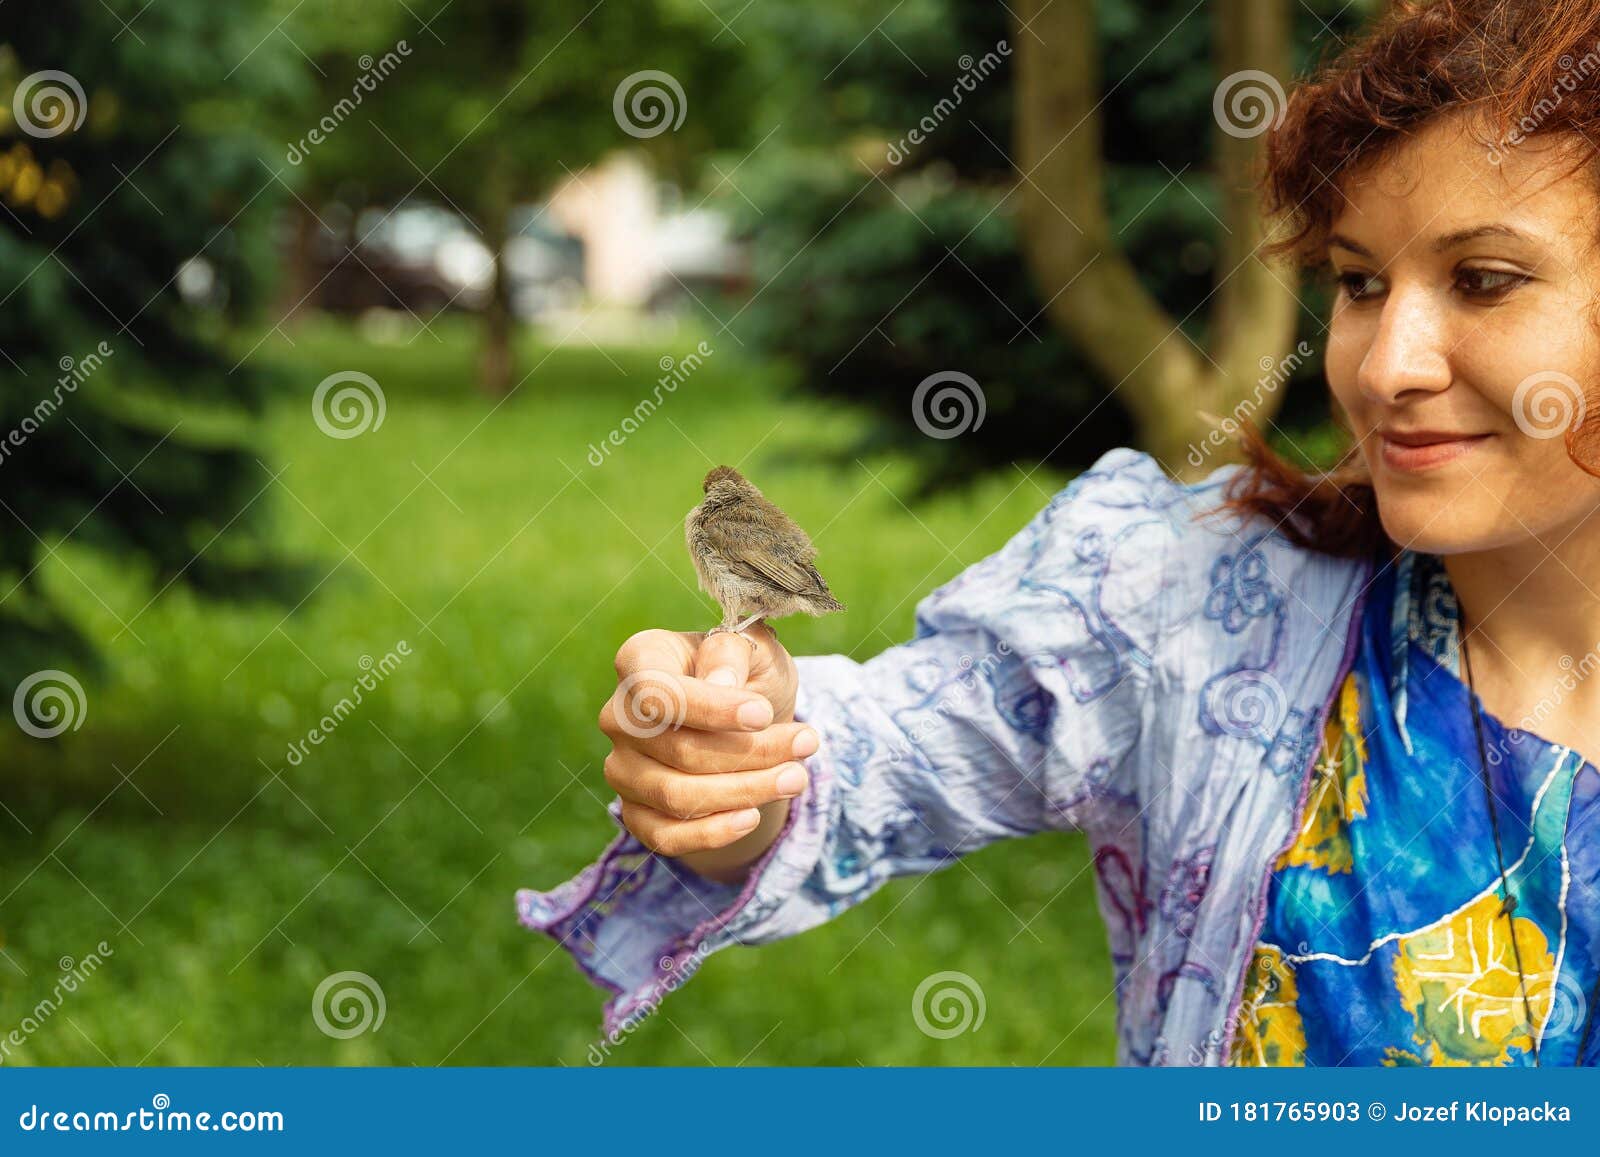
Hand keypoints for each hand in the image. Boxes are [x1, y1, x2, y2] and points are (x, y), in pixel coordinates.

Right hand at [598, 623, 814, 881]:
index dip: (710, 709)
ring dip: (745, 792)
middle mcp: (619, 716)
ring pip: (677, 796)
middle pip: (680, 750)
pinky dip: (712, 832)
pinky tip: (752, 817)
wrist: (743, 722)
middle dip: (752, 753)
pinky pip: (665, 835)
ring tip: (796, 778)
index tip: (764, 714)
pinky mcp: (634, 811)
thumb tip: (720, 686)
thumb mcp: (752, 648)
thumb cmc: (745, 675)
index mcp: (640, 660)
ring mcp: (622, 768)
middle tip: (807, 744)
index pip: (658, 692)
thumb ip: (732, 653)